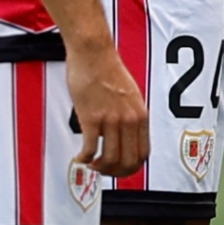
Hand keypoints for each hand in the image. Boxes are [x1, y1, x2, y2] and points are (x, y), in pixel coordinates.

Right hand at [66, 42, 149, 177]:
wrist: (93, 52)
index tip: (120, 169)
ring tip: (92, 164)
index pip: (143, 154)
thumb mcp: (131, 94)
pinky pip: (90, 149)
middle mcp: (129, 119)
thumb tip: (125, 135)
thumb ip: (130, 116)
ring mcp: (111, 119)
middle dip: (115, 172)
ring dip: (100, 167)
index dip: (131, 168)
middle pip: (128, 161)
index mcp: (140, 115)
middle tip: (104, 170)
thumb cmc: (107, 69)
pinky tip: (80, 157)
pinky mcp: (91, 118)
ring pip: (110, 159)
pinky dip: (84, 158)